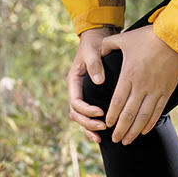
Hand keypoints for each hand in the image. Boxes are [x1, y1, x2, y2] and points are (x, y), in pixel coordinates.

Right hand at [67, 27, 116, 142]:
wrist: (98, 39)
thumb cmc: (94, 45)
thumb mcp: (92, 52)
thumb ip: (95, 65)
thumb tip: (98, 80)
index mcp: (73, 82)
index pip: (76, 102)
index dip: (87, 110)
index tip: (101, 112)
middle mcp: (76, 91)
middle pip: (76, 114)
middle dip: (88, 123)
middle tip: (103, 127)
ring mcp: (83, 96)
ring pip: (81, 119)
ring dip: (89, 129)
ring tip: (101, 137)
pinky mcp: (91, 99)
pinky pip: (88, 116)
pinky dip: (93, 126)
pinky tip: (102, 135)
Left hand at [101, 25, 177, 144]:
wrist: (175, 37)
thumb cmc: (148, 37)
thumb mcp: (124, 39)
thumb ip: (108, 45)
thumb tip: (99, 50)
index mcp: (129, 76)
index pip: (117, 102)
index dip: (112, 116)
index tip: (107, 125)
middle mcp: (141, 87)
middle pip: (128, 114)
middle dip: (121, 129)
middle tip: (115, 140)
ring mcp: (155, 91)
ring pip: (143, 117)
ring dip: (134, 131)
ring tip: (127, 140)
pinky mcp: (167, 91)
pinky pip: (158, 112)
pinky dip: (150, 123)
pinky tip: (144, 131)